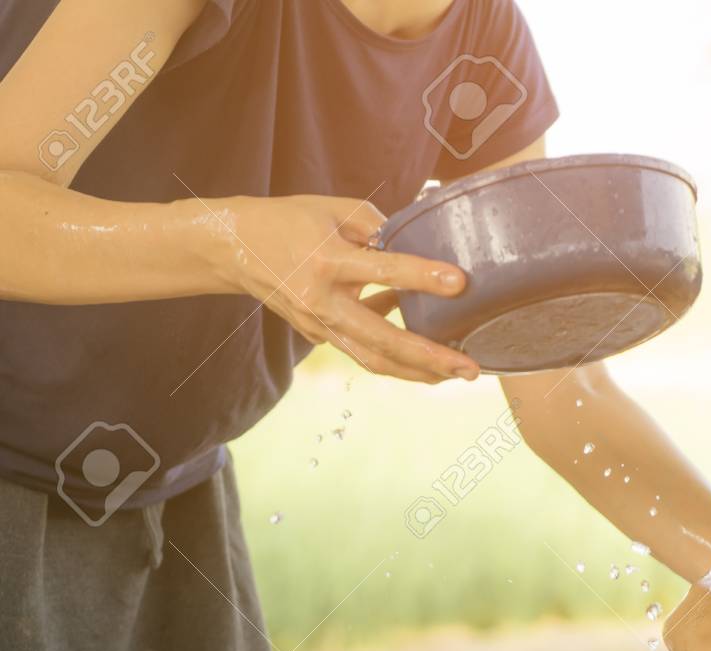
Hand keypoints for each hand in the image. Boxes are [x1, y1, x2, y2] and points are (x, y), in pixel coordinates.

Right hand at [205, 194, 479, 383]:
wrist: (233, 248)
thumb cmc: (288, 221)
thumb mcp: (334, 208)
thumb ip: (378, 226)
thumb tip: (421, 246)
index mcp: (326, 260)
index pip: (382, 270)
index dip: (421, 277)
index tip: (459, 283)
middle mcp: (321, 301)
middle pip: (381, 340)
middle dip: (429, 358)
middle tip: (469, 370)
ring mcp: (317, 325)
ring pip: (372, 358)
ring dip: (416, 371)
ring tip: (455, 374)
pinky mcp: (317, 335)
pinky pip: (362, 347)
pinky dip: (393, 351)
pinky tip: (422, 347)